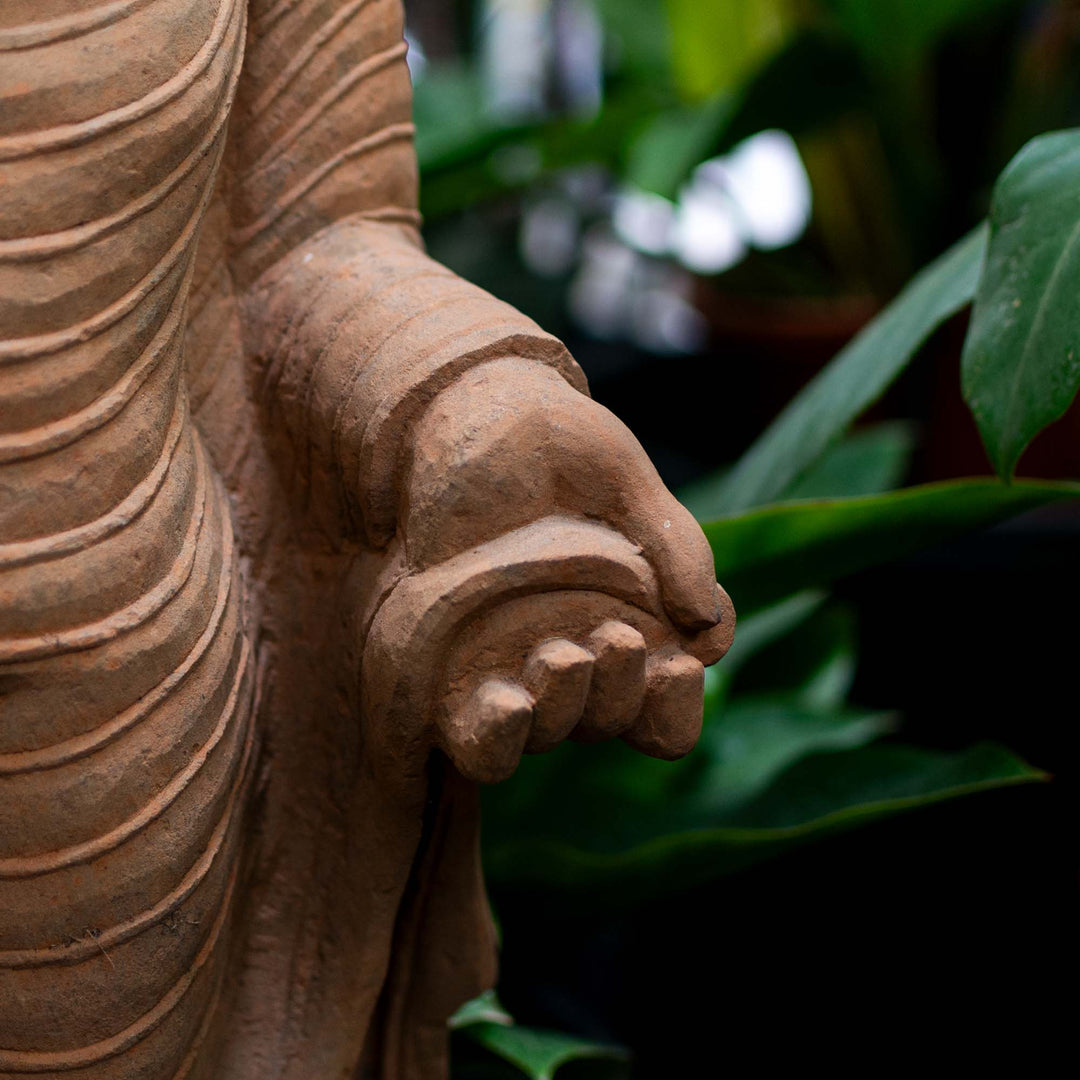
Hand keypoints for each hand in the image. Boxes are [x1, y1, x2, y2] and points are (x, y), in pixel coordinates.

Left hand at [360, 358, 732, 782]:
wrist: (463, 410)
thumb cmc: (556, 439)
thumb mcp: (622, 479)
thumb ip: (673, 544)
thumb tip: (707, 628)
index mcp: (633, 614)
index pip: (670, 690)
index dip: (678, 700)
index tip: (679, 668)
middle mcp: (578, 643)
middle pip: (614, 715)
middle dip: (621, 697)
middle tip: (619, 639)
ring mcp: (516, 650)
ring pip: (551, 724)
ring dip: (563, 708)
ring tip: (562, 655)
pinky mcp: (451, 650)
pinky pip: (473, 716)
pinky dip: (494, 724)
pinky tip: (504, 700)